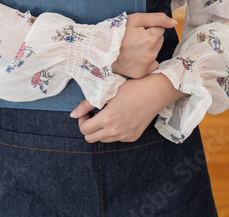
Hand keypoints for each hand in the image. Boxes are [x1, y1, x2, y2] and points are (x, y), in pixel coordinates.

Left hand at [70, 74, 184, 142]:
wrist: (155, 92)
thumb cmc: (131, 88)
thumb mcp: (107, 92)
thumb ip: (87, 104)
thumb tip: (72, 115)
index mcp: (108, 118)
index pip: (84, 130)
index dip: (82, 121)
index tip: (87, 113)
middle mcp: (116, 131)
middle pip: (90, 139)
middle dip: (88, 128)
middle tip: (93, 116)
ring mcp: (125, 136)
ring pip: (103, 140)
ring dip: (100, 130)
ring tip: (107, 116)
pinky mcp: (133, 137)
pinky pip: (116, 139)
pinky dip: (113, 131)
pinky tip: (119, 118)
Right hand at [111, 12, 176, 78]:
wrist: (103, 50)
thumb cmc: (119, 33)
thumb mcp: (136, 19)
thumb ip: (157, 18)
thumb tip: (174, 23)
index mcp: (151, 39)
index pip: (160, 29)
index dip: (149, 27)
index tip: (138, 30)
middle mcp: (152, 54)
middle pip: (159, 41)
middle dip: (150, 38)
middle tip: (135, 38)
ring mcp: (147, 65)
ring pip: (155, 52)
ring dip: (148, 49)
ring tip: (133, 47)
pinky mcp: (142, 73)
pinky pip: (152, 65)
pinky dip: (146, 61)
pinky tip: (135, 58)